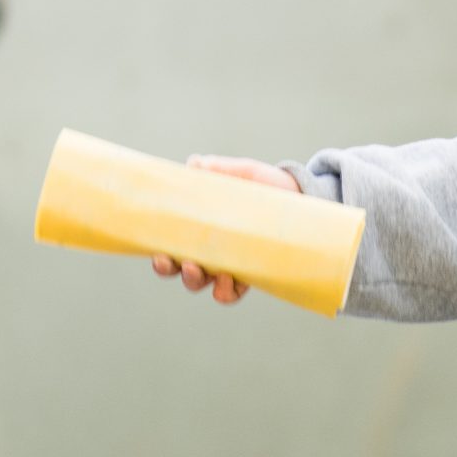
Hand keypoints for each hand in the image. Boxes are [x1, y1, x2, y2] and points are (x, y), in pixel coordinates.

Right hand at [146, 155, 301, 304]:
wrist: (299, 196)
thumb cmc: (263, 184)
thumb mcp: (240, 173)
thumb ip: (217, 168)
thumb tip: (194, 164)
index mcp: (198, 227)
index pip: (169, 245)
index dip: (159, 254)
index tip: (157, 251)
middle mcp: (209, 250)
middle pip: (179, 269)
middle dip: (171, 269)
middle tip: (171, 260)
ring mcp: (228, 264)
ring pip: (202, 283)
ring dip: (193, 280)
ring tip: (197, 269)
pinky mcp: (250, 273)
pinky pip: (231, 293)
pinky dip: (224, 291)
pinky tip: (227, 280)